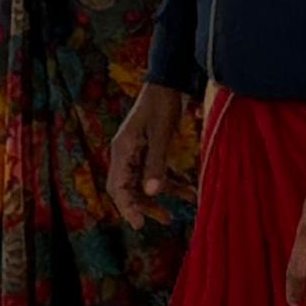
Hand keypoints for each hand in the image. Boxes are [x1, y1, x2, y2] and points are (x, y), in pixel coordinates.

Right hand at [105, 79, 189, 225]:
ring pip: (141, 183)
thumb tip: (152, 192)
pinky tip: (187, 191)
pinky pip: (154, 173)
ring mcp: (135, 152)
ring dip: (158, 198)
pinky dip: (169, 183)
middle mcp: (124, 154)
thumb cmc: (162, 105)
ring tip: (175, 213)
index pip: (118, 187)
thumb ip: (155, 164)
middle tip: (162, 219)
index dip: (127, 207)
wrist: (167, 81)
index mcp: (122, 151)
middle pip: (127, 189)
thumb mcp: (161, 135)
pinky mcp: (148, 150)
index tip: (140, 224)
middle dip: (143, 206)